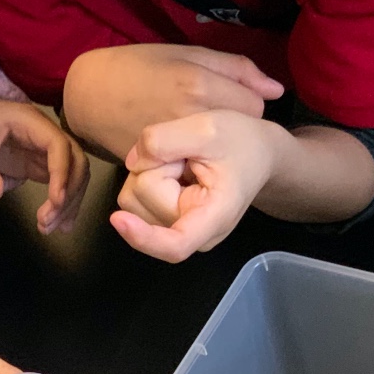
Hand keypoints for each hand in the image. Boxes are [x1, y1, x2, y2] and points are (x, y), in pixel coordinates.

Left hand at [0, 99, 89, 233]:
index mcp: (30, 122)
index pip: (58, 145)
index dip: (61, 172)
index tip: (56, 200)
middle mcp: (47, 134)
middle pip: (75, 160)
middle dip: (68, 193)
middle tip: (47, 221)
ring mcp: (47, 150)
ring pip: (75, 174)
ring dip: (69, 202)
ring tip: (47, 228)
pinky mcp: (44, 164)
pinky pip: (64, 183)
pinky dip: (65, 203)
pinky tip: (61, 224)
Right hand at [63, 44, 282, 160]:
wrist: (88, 95)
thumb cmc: (137, 66)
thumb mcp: (185, 53)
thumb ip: (236, 69)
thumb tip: (276, 90)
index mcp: (199, 84)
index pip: (255, 105)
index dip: (245, 100)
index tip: (228, 96)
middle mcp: (191, 117)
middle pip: (240, 130)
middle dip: (233, 123)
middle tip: (211, 114)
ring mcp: (175, 146)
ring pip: (220, 152)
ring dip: (216, 144)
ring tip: (196, 130)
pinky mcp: (161, 165)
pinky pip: (195, 167)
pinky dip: (194, 159)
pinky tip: (181, 146)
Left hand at [111, 111, 286, 261]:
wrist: (256, 150)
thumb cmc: (240, 142)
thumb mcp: (208, 128)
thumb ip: (166, 140)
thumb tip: (133, 162)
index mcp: (215, 217)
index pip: (175, 245)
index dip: (143, 236)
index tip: (117, 220)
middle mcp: (194, 233)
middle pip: (143, 199)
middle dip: (157, 167)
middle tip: (188, 156)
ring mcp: (175, 228)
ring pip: (132, 198)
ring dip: (150, 169)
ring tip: (182, 162)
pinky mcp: (161, 218)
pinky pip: (132, 195)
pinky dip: (145, 173)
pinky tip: (173, 169)